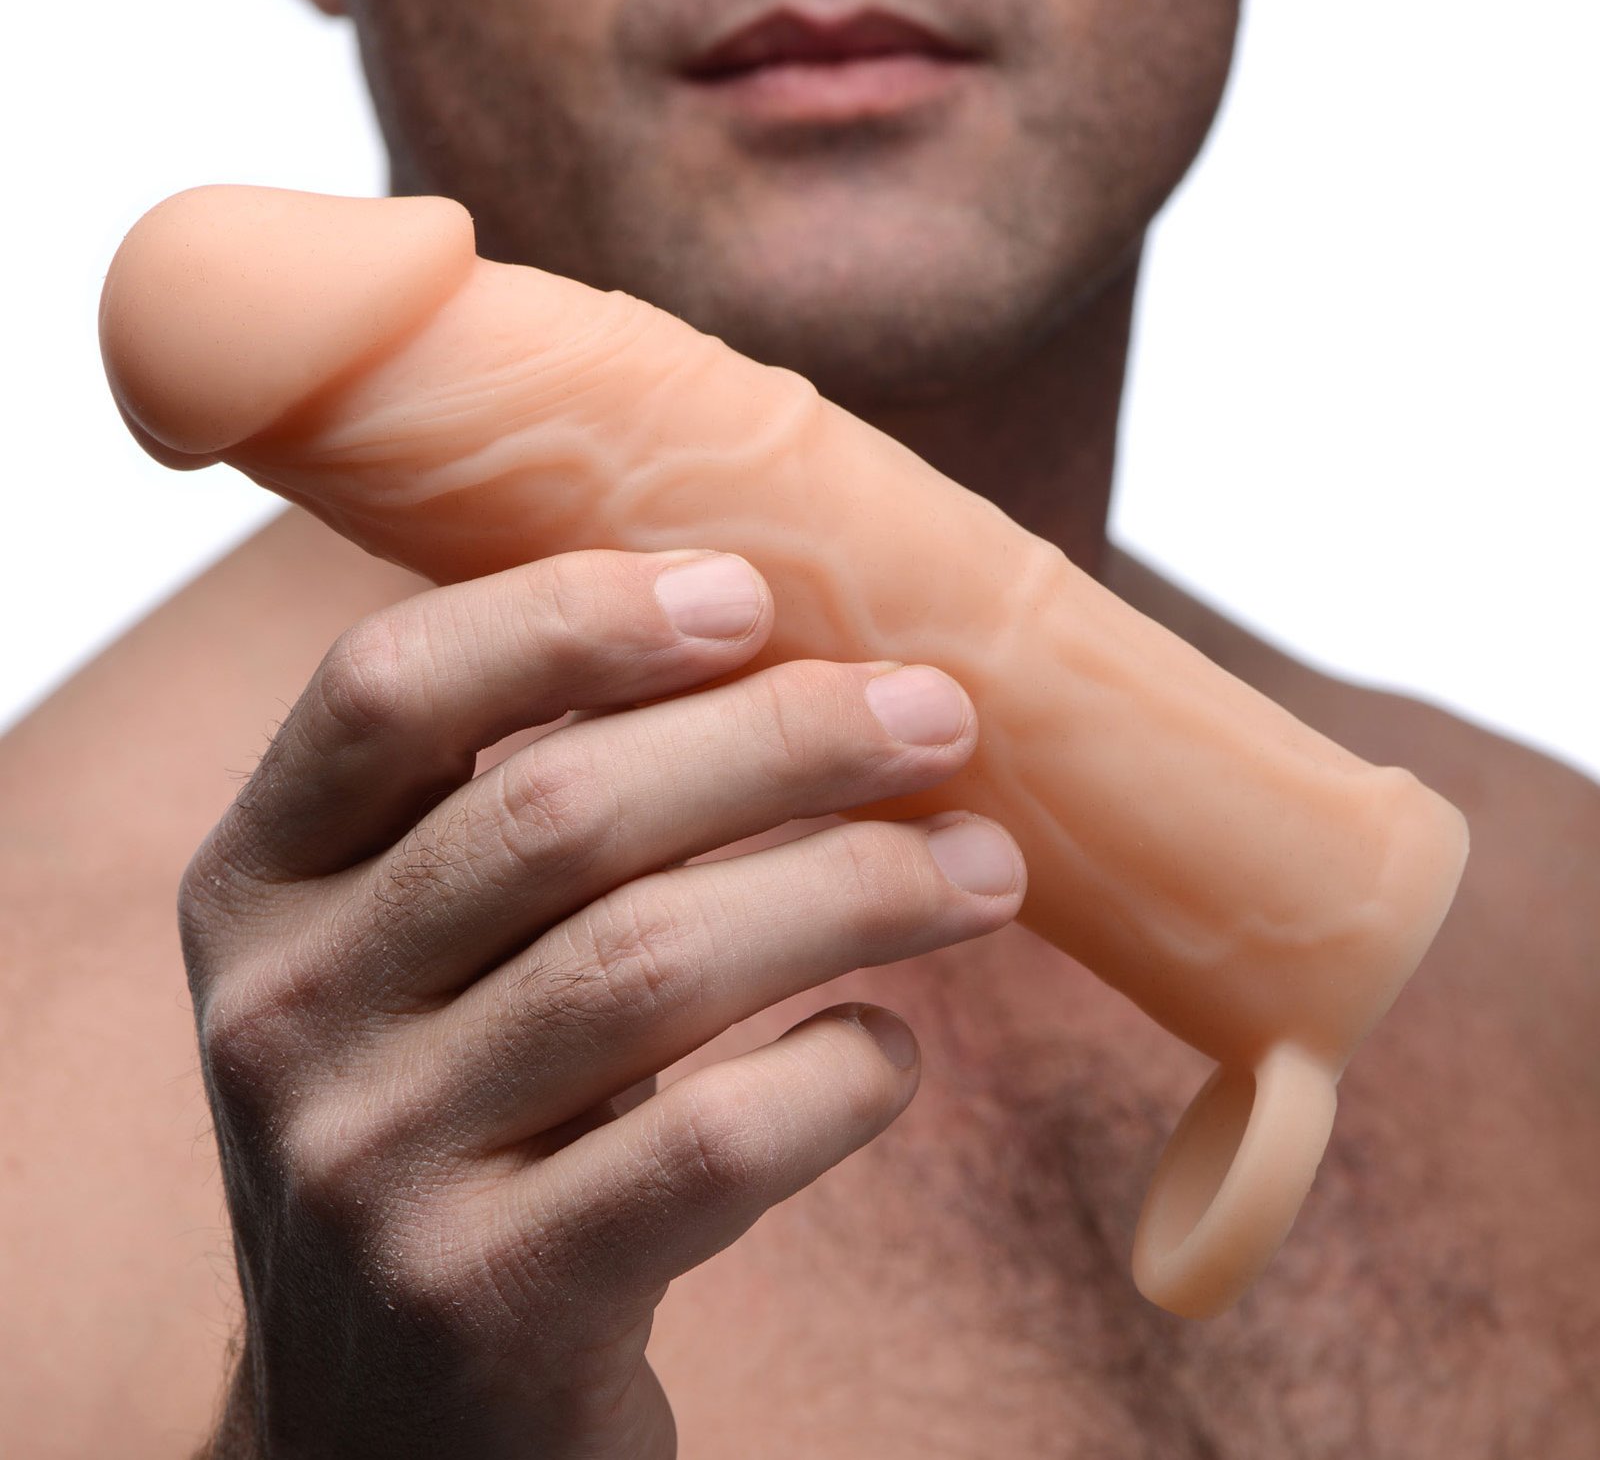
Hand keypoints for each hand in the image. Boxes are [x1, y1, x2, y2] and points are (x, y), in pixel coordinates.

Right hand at [182, 548, 1025, 1457]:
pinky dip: (836, 1075)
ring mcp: (368, 1166)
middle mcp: (283, 1012)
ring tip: (983, 866)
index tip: (750, 592)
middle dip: (782, 741)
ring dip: (855, 888)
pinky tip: (891, 1046)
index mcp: (260, 880)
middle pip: (559, 812)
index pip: (386, 686)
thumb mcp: (423, 952)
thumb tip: (782, 643)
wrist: (390, 1422)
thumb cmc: (458, 1114)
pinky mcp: (483, 1304)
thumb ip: (524, 810)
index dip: (574, 614)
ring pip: (652, 965)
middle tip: (938, 714)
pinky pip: (706, 1147)